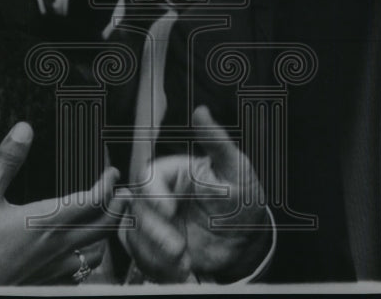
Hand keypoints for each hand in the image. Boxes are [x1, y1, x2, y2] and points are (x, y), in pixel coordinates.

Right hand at [0, 121, 124, 285]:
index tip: (113, 173)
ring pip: (96, 253)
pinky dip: (87, 260)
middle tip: (124, 194)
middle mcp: (57, 246)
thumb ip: (6, 162)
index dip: (108, 184)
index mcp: (45, 222)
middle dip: (118, 207)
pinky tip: (80, 254)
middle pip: (104, 226)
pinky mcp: (47, 283)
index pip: (92, 201)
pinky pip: (79, 274)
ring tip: (106, 222)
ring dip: (106, 235)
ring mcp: (55, 269)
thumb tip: (24, 130)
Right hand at [122, 106, 271, 282]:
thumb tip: (202, 111)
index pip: (148, 177)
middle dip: (154, 233)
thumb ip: (216, 141)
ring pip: (133, 236)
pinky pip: (140, 258)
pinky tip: (181, 269)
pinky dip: (156, 267)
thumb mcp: (235, 168)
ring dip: (154, 254)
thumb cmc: (242, 197)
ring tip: (184, 261)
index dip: (153, 194)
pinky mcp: (156, 248)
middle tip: (178, 249)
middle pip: (136, 209)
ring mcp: (156, 223)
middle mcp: (160, 196)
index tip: (170, 210)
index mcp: (173, 172)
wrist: (247, 240)